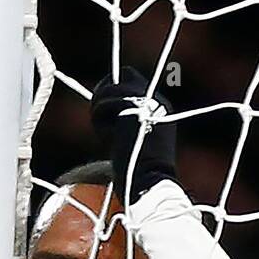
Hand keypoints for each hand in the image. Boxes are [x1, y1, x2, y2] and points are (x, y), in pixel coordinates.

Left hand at [91, 66, 177, 201]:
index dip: (115, 92)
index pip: (133, 81)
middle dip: (106, 90)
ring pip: (111, 87)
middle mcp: (156, 100)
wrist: (149, 184)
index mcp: (160, 107)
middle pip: (124, 74)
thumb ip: (123, 120)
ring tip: (104, 134)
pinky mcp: (133, 109)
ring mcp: (146, 102)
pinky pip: (104, 104)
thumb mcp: (133, 140)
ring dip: (100, 109)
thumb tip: (100, 108)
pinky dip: (99, 120)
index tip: (105, 115)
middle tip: (98, 116)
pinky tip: (106, 139)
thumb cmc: (138, 172)